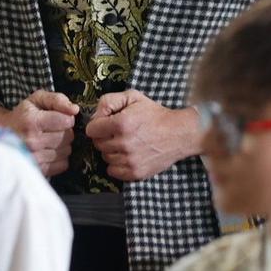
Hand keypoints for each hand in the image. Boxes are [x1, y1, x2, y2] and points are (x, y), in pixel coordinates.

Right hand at [0, 91, 77, 176]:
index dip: (67, 118)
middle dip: (65, 131)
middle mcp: (32, 141)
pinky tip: (49, 151)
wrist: (2, 135)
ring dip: (62, 145)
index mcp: (31, 121)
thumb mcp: (37, 99)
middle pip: (68, 137)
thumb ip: (57, 100)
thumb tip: (74, 110)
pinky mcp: (38, 169)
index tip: (59, 118)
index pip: (66, 121)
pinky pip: (63, 164)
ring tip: (50, 139)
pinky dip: (60, 158)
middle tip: (53, 129)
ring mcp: (34, 158)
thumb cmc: (22, 116)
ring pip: (66, 151)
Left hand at [85, 90, 200, 182]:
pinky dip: (116, 164)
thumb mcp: (133, 97)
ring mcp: (129, 160)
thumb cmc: (155, 115)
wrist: (178, 134)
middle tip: (118, 132)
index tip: (107, 123)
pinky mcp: (135, 173)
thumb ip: (109, 101)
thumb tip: (95, 116)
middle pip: (97, 144)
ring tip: (126, 143)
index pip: (91, 130)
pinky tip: (127, 155)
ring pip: (105, 157)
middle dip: (105, 137)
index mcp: (121, 124)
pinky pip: (112, 171)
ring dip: (111, 150)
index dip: (98, 125)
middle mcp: (123, 144)